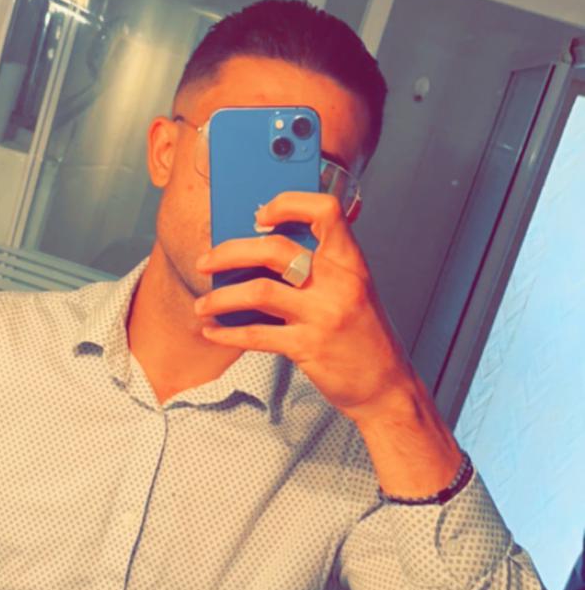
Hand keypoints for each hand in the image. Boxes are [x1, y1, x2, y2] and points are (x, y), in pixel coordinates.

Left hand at [193, 190, 414, 419]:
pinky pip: (256, 335)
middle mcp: (339, 283)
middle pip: (275, 250)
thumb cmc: (364, 336)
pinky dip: (228, 333)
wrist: (386, 386)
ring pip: (258, 291)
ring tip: (203, 304)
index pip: (326, 211)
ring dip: (221, 297)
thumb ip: (320, 268)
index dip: (289, 204)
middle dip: (230, 253)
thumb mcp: (353, 291)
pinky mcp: (309, 346)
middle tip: (206, 262)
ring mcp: (324, 315)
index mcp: (351, 262)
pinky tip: (214, 331)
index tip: (261, 215)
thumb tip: (260, 250)